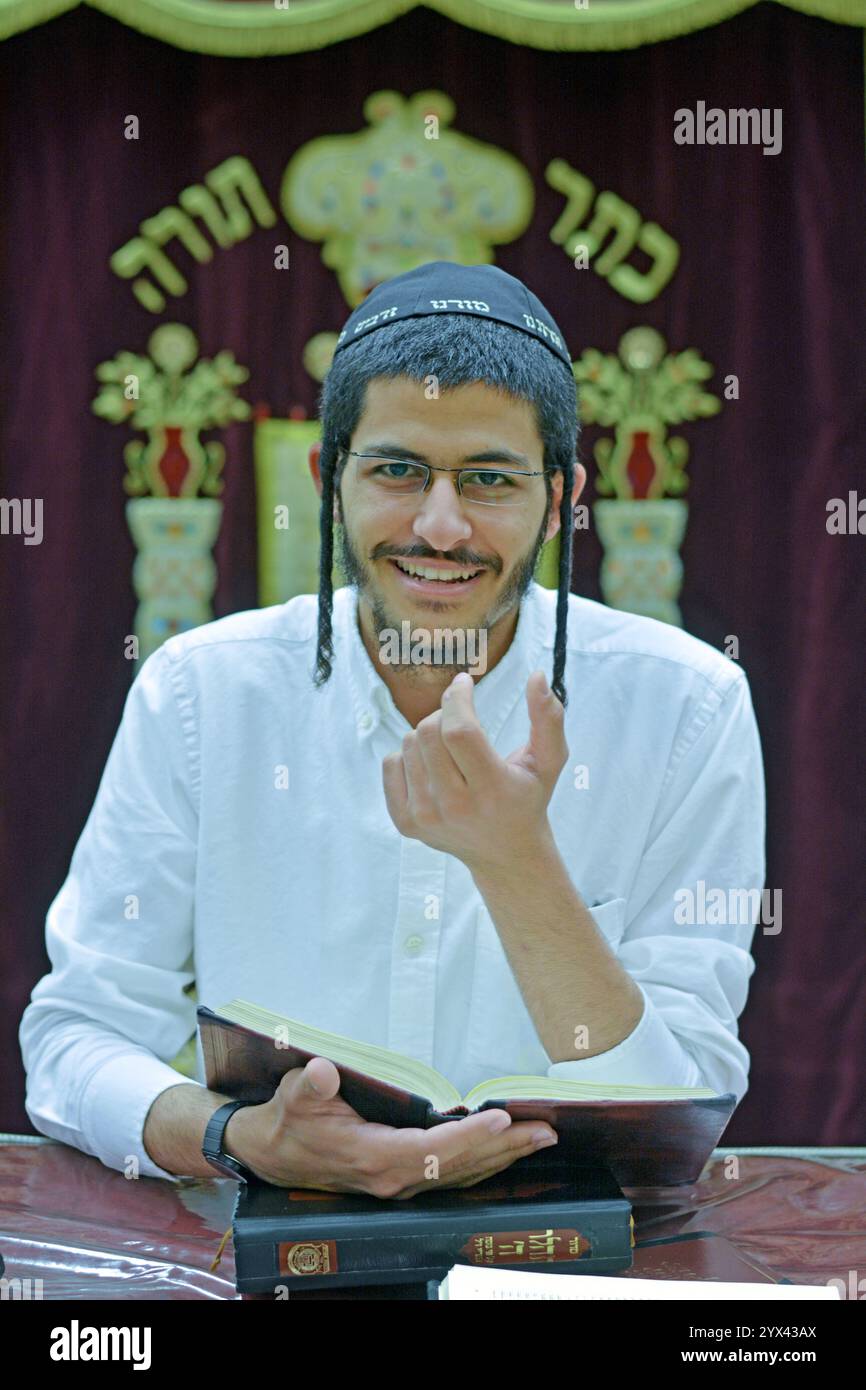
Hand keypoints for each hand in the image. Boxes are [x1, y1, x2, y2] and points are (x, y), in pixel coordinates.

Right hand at [225, 1057, 557, 1197]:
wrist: (271, 1153)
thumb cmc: (288, 1119)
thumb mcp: (292, 1096)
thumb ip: (309, 1086)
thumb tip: (323, 1072)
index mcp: (371, 1158)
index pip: (430, 1151)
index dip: (467, 1138)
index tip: (500, 1120)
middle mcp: (392, 1178)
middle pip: (459, 1166)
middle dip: (504, 1149)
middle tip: (545, 1131)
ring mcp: (400, 1183)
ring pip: (462, 1174)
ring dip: (503, 1158)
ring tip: (541, 1139)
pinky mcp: (403, 1178)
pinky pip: (453, 1174)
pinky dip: (484, 1162)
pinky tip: (507, 1151)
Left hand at [381, 669, 567, 874]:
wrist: (505, 855)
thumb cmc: (528, 799)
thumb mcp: (549, 761)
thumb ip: (549, 718)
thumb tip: (537, 675)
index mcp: (492, 790)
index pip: (459, 730)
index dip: (457, 698)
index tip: (463, 682)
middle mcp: (454, 807)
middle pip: (428, 732)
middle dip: (444, 712)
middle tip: (461, 717)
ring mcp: (425, 817)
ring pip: (409, 743)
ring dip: (429, 733)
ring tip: (452, 749)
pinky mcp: (404, 822)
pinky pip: (391, 763)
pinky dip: (409, 755)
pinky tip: (433, 767)